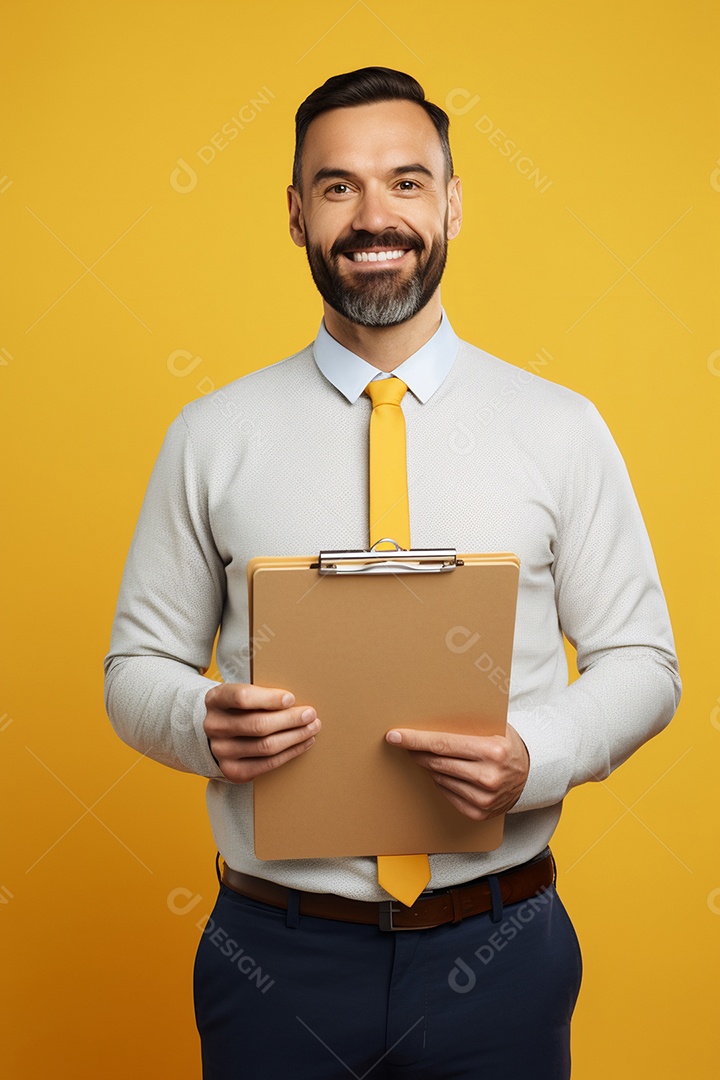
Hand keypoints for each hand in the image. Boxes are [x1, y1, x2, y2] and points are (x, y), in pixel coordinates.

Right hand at [204, 683, 319, 782]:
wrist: (218, 733)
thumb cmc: (239, 707)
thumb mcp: (242, 693)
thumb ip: (262, 694)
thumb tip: (296, 702)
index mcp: (215, 699)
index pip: (242, 698)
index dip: (269, 699)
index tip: (291, 699)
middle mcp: (214, 726)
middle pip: (258, 725)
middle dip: (290, 720)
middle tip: (310, 715)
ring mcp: (221, 751)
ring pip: (265, 746)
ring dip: (295, 737)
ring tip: (312, 728)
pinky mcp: (232, 771)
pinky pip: (267, 764)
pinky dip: (290, 753)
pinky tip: (303, 743)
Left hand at [385, 724, 529, 819]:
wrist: (532, 774)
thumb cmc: (507, 745)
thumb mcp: (494, 728)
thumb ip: (466, 728)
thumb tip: (426, 725)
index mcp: (492, 751)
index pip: (443, 744)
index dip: (416, 740)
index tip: (395, 736)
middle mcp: (489, 777)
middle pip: (438, 762)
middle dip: (416, 752)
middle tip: (402, 743)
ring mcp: (484, 798)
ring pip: (440, 778)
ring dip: (429, 766)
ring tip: (428, 756)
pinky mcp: (479, 812)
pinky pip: (447, 793)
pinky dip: (441, 781)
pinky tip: (443, 772)